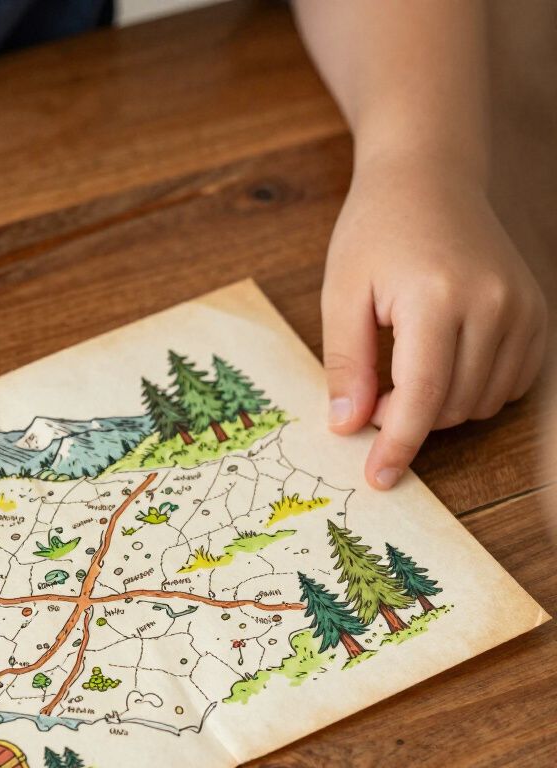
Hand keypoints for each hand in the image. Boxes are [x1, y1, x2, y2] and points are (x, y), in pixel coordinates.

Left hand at [321, 157, 547, 488]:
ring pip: (481, 403)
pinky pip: (508, 385)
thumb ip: (345, 365)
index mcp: (437, 298)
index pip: (420, 397)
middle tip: (371, 391)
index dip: (397, 445)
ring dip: (437, 408)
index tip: (378, 479)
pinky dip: (471, 392)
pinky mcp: (538, 314)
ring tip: (402, 370)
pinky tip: (442, 365)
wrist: (429, 178)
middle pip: (451, 406)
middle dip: (406, 418)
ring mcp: (524, 308)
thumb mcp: (341, 295)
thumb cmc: (374, 232)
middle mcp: (494, 304)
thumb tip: (347, 427)